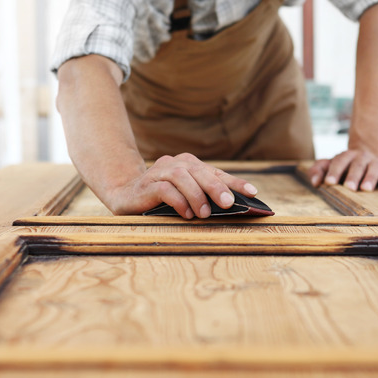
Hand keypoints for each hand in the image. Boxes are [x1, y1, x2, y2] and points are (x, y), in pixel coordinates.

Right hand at [103, 153, 257, 217]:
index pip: (216, 171)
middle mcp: (175, 164)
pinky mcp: (146, 185)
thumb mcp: (185, 197)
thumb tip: (232, 207)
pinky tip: (186, 214)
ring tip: (204, 214)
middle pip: (199, 171)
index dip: (235, 181)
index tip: (253, 193)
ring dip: (196, 195)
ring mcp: (159, 172)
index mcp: (188, 164)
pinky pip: (164, 189)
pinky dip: (178, 201)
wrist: (124, 196)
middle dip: (216, 187)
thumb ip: (204, 197)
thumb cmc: (161, 199)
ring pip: (181, 177)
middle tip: (228, 203)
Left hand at [308, 149, 377, 191]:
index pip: (339, 162)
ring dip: (370, 178)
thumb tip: (314, 182)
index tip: (329, 182)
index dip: (334, 172)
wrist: (367, 153)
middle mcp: (361, 157)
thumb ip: (318, 170)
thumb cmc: (344, 165)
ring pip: (374, 169)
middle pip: (357, 165)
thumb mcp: (330, 165)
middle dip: (353, 176)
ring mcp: (375, 163)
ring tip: (366, 189)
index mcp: (346, 156)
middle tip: (348, 187)